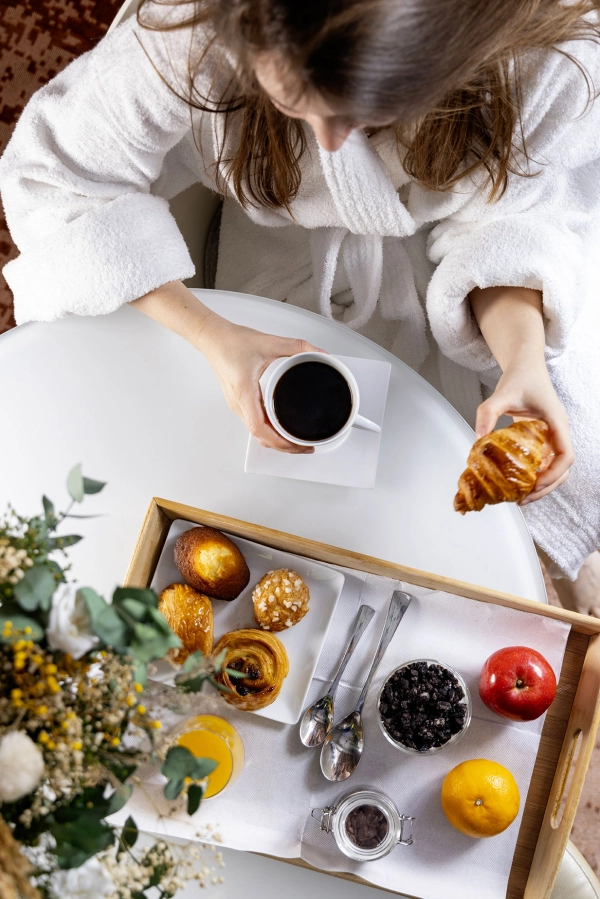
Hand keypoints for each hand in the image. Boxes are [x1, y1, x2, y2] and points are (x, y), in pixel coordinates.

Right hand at [197, 314, 323, 452]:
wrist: (213, 338)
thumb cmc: (232, 342)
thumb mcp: (269, 342)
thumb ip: (297, 347)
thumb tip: (320, 353)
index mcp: (245, 392)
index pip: (260, 428)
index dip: (280, 442)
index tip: (297, 444)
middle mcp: (239, 403)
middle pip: (260, 436)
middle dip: (283, 446)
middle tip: (304, 446)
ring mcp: (237, 405)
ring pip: (257, 433)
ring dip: (275, 440)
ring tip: (295, 440)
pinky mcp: (239, 402)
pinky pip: (254, 423)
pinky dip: (268, 431)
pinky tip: (280, 427)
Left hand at [474, 360, 573, 504]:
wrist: (525, 367)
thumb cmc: (519, 378)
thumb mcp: (501, 394)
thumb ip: (488, 413)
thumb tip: (478, 439)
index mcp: (556, 423)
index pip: (566, 456)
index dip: (553, 475)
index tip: (534, 484)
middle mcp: (558, 432)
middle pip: (563, 469)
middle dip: (546, 488)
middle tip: (522, 500)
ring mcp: (552, 436)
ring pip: (555, 469)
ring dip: (541, 485)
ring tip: (519, 497)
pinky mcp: (543, 438)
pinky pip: (544, 462)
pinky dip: (534, 475)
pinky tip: (517, 482)